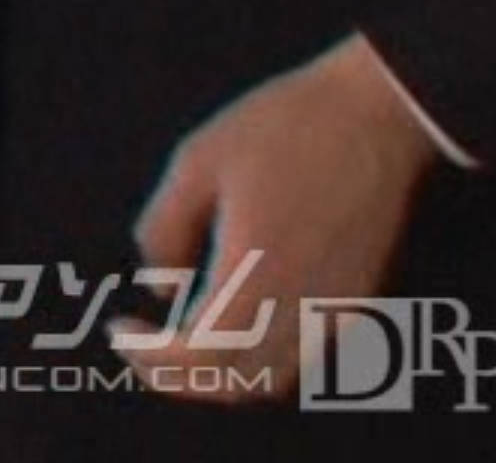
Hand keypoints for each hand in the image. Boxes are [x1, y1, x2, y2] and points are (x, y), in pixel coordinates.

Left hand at [107, 34, 440, 403]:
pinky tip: (226, 323)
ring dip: (216, 374)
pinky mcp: (354, 300)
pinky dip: (254, 360)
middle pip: (233, 382)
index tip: (121, 330)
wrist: (374, 114)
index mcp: (259, 269)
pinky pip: (299, 357)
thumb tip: (161, 286)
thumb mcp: (196, 163)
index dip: (150, 357)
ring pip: (270, 379)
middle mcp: (303, 302)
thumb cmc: (285, 127)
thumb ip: (165, 228)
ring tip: (175, 338)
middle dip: (176, 376)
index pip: (200, 354)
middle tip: (139, 344)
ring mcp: (335, 306)